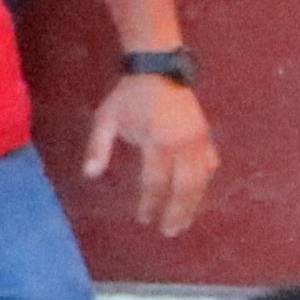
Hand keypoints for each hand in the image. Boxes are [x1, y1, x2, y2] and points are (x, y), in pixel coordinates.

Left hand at [82, 73, 215, 234]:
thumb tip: (90, 175)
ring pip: (201, 180)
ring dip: (193, 204)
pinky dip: (204, 182)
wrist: (158, 67)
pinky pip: (210, 164)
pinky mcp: (205, 135)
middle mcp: (182, 144)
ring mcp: (198, 140)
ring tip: (184, 222)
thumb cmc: (129, 96)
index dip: (149, 204)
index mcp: (158, 141)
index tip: (143, 219)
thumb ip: (98, 147)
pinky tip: (198, 195)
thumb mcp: (106, 118)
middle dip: (177, 212)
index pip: (155, 183)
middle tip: (169, 231)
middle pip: (184, 188)